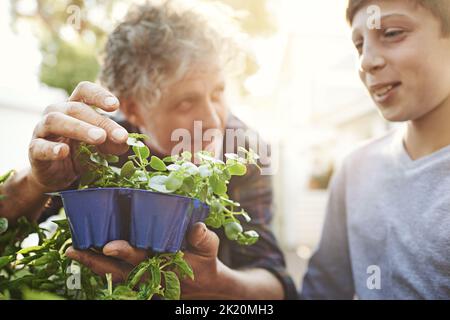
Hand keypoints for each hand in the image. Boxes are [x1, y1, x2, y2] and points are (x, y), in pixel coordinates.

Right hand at [28, 81, 128, 191]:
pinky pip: (39, 146)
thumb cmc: (80, 154)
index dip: (99, 94)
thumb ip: (113, 142)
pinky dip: (52, 149)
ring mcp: (42, 130)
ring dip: (79, 128)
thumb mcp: (100, 147)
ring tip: (99, 138)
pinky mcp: (34, 149)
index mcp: (74, 107)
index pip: (84, 91)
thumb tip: (125, 141)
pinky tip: (64, 152)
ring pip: (55, 121)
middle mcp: (57, 112)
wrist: (57, 175)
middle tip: (120, 135)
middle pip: (76, 108)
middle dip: (100, 121)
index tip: (115, 106)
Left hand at [65, 223, 231, 298]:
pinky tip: (83, 254)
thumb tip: (196, 227)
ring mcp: (140, 280)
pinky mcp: (136, 279)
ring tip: (71, 252)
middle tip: (74, 251)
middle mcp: (147, 275)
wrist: (203, 285)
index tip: (109, 245)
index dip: (125, 252)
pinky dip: (98, 266)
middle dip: (95, 261)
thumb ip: (203, 238)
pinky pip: (114, 274)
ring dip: (91, 264)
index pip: (141, 258)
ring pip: (111, 274)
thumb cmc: (205, 262)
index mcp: (163, 265)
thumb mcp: (210, 249)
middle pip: (116, 270)